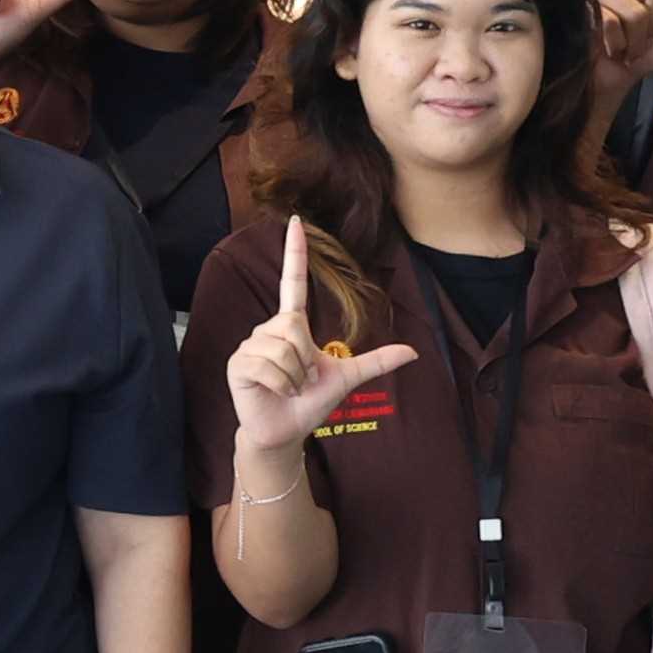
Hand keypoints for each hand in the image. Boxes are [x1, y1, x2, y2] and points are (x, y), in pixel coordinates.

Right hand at [219, 218, 415, 456]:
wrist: (285, 431)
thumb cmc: (310, 402)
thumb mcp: (347, 378)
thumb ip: (376, 361)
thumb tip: (414, 352)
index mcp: (292, 325)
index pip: (293, 281)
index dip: (295, 252)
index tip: (296, 221)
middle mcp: (269, 329)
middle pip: (295, 326)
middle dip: (306, 360)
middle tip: (303, 380)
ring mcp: (250, 345)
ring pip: (284, 347)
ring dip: (295, 376)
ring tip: (289, 387)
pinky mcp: (238, 363)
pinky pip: (269, 364)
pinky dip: (281, 384)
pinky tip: (276, 392)